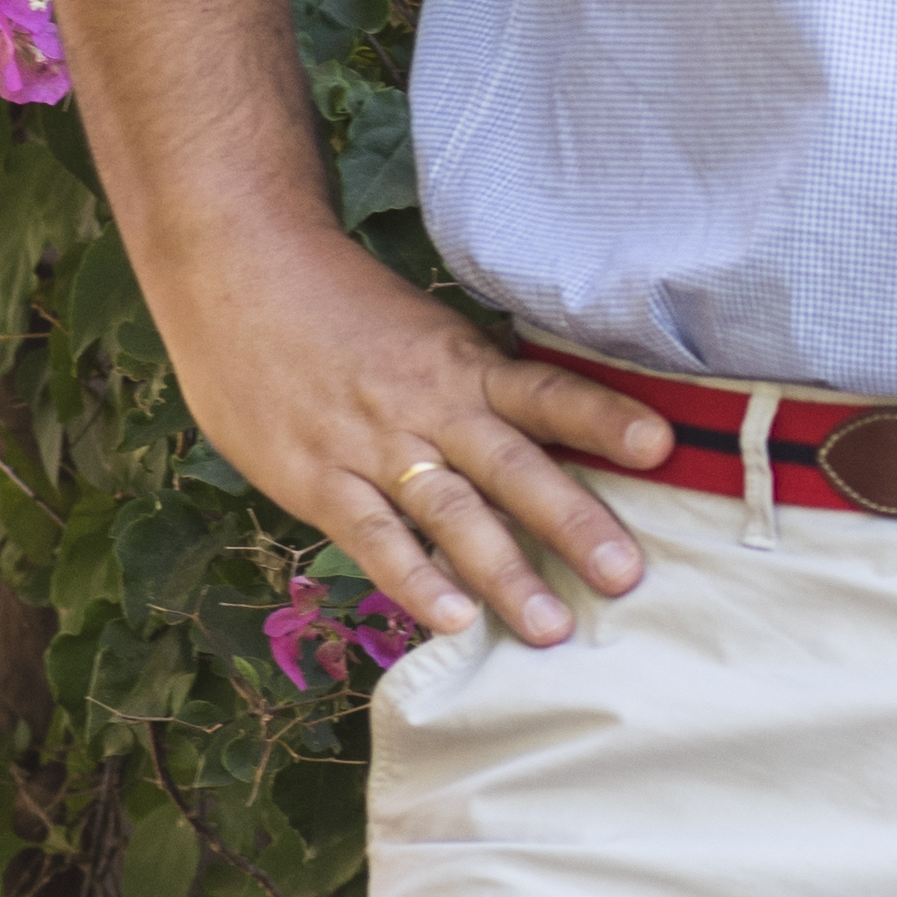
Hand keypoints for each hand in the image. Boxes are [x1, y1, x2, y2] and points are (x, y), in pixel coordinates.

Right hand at [171, 240, 669, 651]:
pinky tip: (450, 620)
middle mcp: (428, 407)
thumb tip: (552, 428)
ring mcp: (372, 446)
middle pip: (513, 467)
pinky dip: (412, 579)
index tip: (661, 446)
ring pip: (450, 515)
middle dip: (573, 523)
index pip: (547, 392)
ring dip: (503, 574)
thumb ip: (478, 383)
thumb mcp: (424, 332)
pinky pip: (373, 537)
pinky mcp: (318, 479)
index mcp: (463, 365)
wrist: (235, 268)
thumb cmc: (338, 305)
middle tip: (627, 576)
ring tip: (551, 628)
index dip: (603, 417)